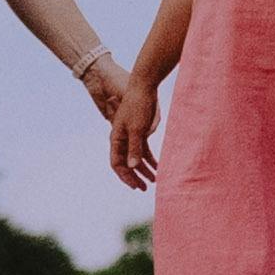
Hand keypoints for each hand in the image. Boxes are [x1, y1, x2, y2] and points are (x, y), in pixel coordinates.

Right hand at [105, 67, 161, 189]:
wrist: (145, 86)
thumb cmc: (138, 106)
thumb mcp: (138, 129)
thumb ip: (135, 148)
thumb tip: (133, 166)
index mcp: (116, 139)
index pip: (117, 164)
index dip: (125, 177)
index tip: (135, 186)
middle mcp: (122, 139)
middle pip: (127, 163)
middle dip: (135, 176)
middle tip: (145, 188)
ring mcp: (131, 136)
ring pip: (136, 157)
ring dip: (144, 169)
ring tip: (155, 180)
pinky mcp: (140, 131)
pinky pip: (144, 149)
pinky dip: (150, 158)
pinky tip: (158, 165)